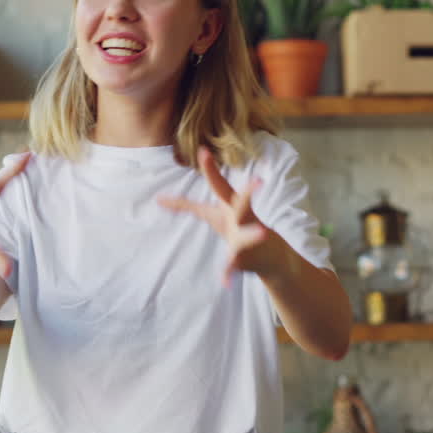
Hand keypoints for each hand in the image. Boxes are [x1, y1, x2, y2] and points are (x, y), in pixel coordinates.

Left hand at [158, 146, 292, 286]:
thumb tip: (159, 199)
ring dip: (253, 235)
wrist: (273, 258)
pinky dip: (228, 273)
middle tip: (257, 181)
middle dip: (249, 192)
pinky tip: (224, 282)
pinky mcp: (248, 258)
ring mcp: (248, 239)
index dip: (211, 169)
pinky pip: (235, 265)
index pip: (219, 185)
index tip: (203, 150)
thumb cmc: (239, 230)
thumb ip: (188, 207)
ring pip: (248, 235)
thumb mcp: (215, 216)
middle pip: (244, 203)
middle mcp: (242, 218)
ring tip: (262, 234)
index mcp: (232, 206)